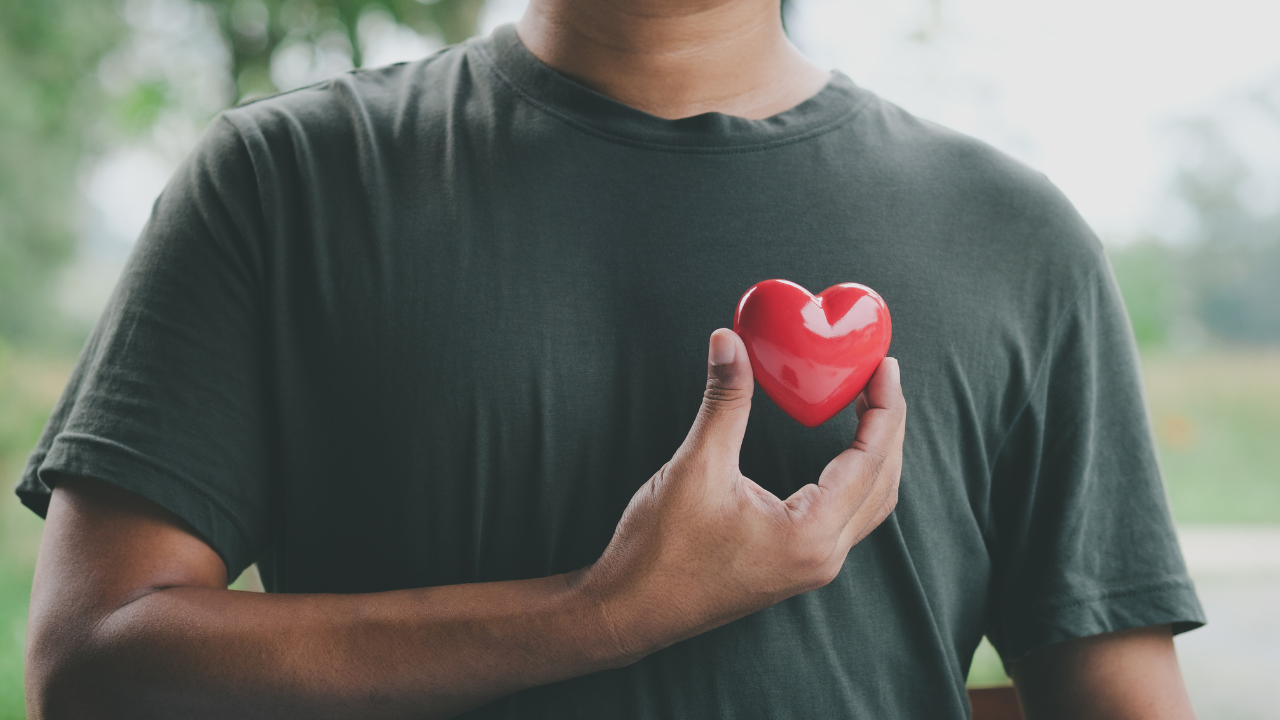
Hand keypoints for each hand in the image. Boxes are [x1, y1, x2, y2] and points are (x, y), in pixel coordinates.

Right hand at [576, 328, 905, 660]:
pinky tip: (840, 453)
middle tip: (880, 376)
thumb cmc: (660, 552)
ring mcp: (810, 567)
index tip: (884, 366)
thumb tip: (729, 342)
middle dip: (888, 426)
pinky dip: (855, 478)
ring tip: (868, 407)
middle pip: (883, 482)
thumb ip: (724, 402)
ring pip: (870, 504)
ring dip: (876, 455)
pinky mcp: (794, 566)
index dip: (883, 407)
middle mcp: (822, 557)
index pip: (870, 460)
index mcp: (810, 535)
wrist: (630, 611)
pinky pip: (847, 518)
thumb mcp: (695, 467)